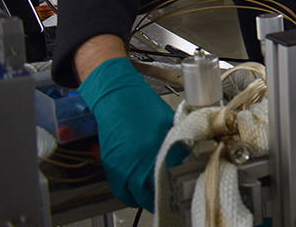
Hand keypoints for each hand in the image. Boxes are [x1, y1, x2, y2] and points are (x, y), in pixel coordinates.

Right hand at [77, 57, 185, 209]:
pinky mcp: (111, 165)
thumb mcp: (167, 120)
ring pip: (137, 195)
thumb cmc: (140, 104)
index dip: (180, 181)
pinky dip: (128, 196)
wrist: (115, 96)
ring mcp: (125, 165)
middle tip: (169, 195)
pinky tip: (135, 195)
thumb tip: (184, 152)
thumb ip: (175, 139)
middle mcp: (142, 159)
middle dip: (163, 195)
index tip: (183, 183)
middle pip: (155, 189)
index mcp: (160, 146)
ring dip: (145, 200)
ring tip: (154, 199)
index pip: (174, 173)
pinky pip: (120, 190)